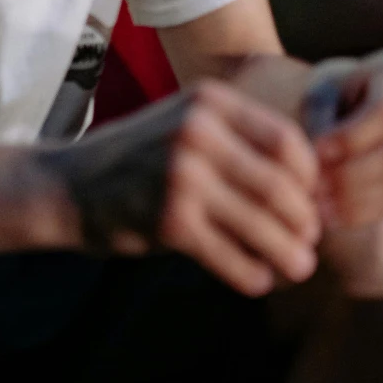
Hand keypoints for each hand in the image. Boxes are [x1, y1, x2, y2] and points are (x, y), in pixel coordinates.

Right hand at [45, 81, 320, 296]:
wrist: (69, 184)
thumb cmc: (143, 158)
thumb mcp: (189, 122)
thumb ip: (240, 140)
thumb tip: (309, 185)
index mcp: (212, 102)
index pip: (286, 141)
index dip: (309, 178)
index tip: (312, 202)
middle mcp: (199, 132)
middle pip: (279, 185)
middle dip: (303, 220)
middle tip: (309, 241)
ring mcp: (183, 176)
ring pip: (260, 223)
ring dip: (287, 253)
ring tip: (298, 268)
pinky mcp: (169, 221)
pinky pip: (228, 255)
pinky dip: (251, 273)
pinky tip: (258, 281)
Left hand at [306, 48, 382, 229]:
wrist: (349, 107)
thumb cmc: (329, 93)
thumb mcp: (319, 93)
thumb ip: (319, 119)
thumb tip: (319, 160)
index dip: (351, 137)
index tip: (315, 152)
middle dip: (351, 174)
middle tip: (313, 187)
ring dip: (354, 198)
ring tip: (316, 205)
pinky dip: (362, 212)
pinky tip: (331, 217)